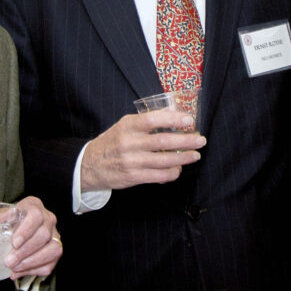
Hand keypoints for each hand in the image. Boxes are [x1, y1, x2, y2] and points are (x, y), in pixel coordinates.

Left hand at [0, 196, 61, 278]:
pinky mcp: (55, 251)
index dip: (26, 229)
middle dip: (26, 251)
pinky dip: (34, 270)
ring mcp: (55, 235)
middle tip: (9, 261)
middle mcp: (48, 219)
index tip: (14, 242)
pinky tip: (19, 272)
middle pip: (43, 235)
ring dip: (32, 261)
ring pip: (52, 249)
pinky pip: (50, 263)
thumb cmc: (9, 220)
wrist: (23, 226)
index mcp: (33, 207)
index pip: (35, 215)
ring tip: (14, 268)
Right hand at [81, 110, 205, 190]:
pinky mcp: (133, 177)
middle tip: (200, 140)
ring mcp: (131, 161)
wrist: (90, 165)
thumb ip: (146, 121)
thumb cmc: (112, 142)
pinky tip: (178, 169)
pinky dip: (172, 172)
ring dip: (184, 158)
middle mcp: (129, 143)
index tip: (189, 120)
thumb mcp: (124, 125)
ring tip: (195, 155)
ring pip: (164, 160)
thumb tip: (173, 113)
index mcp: (128, 126)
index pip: (153, 119)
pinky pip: (159, 176)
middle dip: (186, 140)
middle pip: (163, 141)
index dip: (173, 119)